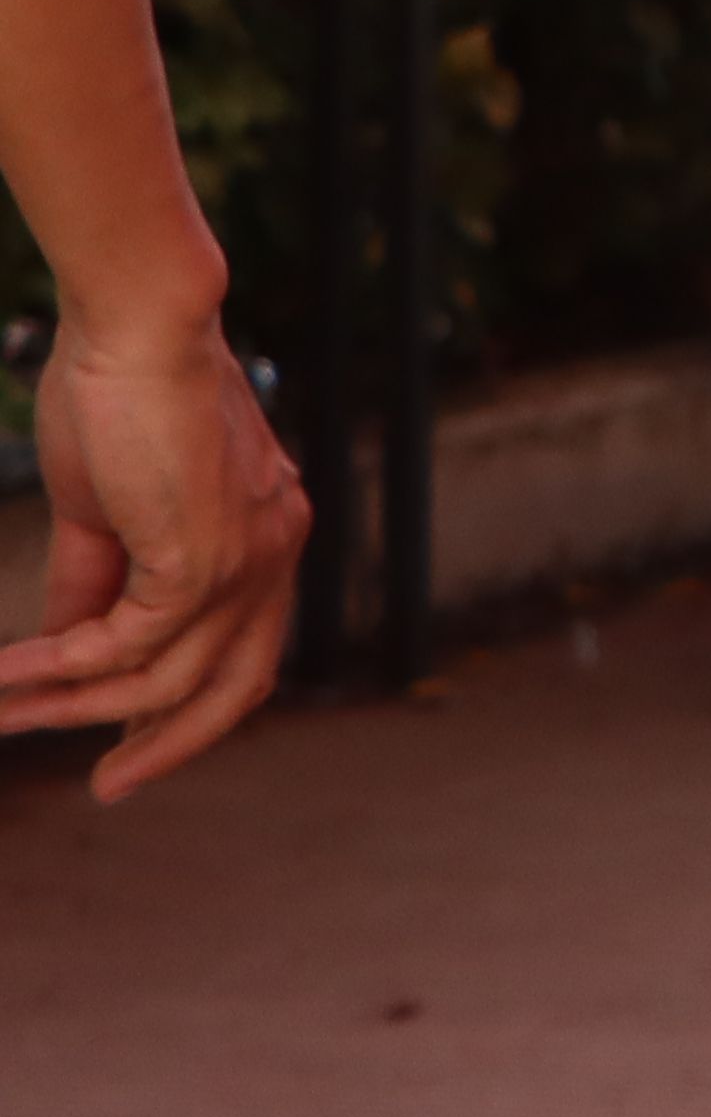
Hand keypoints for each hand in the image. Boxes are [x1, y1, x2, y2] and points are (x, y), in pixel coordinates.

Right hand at [0, 311, 306, 799]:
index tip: (132, 747)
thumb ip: (98, 581)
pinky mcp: (202, 557)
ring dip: (71, 706)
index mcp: (268, 536)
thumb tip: (68, 649)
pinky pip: (121, 645)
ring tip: (1, 712)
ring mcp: (250, 557)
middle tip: (108, 787)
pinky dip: (56, 670)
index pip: (246, 650)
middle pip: (236, 687)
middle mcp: (276, 552)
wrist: (134, 329)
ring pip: (161, 675)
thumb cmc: (118, 398)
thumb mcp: (107, 511)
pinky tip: (6, 678)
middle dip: (171, 744)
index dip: (192, 707)